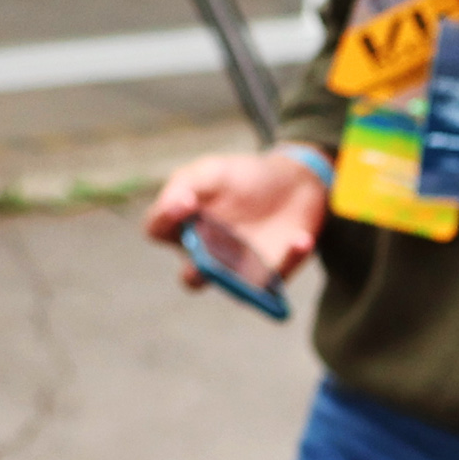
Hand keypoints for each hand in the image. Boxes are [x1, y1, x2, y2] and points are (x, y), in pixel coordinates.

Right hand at [146, 146, 322, 291]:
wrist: (290, 183)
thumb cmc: (242, 180)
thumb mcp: (212, 171)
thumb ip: (187, 183)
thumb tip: (178, 204)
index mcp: (182, 227)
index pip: (158, 229)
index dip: (163, 218)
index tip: (184, 202)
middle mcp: (204, 256)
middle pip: (192, 276)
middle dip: (199, 272)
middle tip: (208, 259)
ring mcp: (237, 271)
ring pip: (235, 288)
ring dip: (245, 276)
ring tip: (256, 255)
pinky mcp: (270, 277)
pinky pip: (279, 279)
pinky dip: (290, 258)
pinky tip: (301, 240)